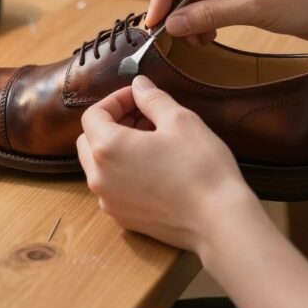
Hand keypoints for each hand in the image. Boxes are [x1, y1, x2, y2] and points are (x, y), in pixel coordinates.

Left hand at [77, 76, 258, 253]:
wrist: (218, 222)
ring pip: (99, 165)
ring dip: (117, 148)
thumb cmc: (200, 168)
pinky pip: (112, 188)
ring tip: (152, 140)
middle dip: (112, 123)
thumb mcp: (180, 120)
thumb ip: (152, 99)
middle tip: (144, 117)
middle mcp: (99, 177)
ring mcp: (109, 201)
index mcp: (107, 148)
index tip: (139, 97)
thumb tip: (139, 86)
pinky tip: (154, 167)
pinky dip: (123, 172)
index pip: (93, 115)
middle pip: (89, 140)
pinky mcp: (124, 219)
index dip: (116, 100)